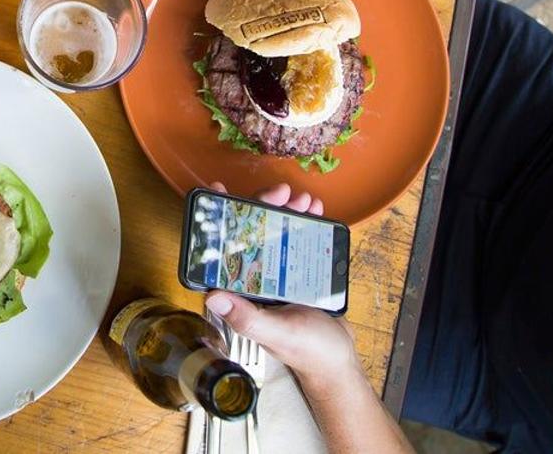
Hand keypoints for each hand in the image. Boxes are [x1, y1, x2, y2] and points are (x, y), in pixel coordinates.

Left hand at [204, 182, 356, 397]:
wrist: (339, 361)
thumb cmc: (307, 351)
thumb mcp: (277, 333)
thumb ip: (247, 318)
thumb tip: (213, 295)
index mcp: (242, 291)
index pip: (222, 249)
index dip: (218, 220)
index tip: (219, 192)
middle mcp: (255, 278)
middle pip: (251, 232)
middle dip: (263, 206)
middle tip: (283, 192)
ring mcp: (277, 272)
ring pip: (274, 231)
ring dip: (287, 210)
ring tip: (305, 200)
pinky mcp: (298, 271)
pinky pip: (297, 239)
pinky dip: (305, 222)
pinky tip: (316, 210)